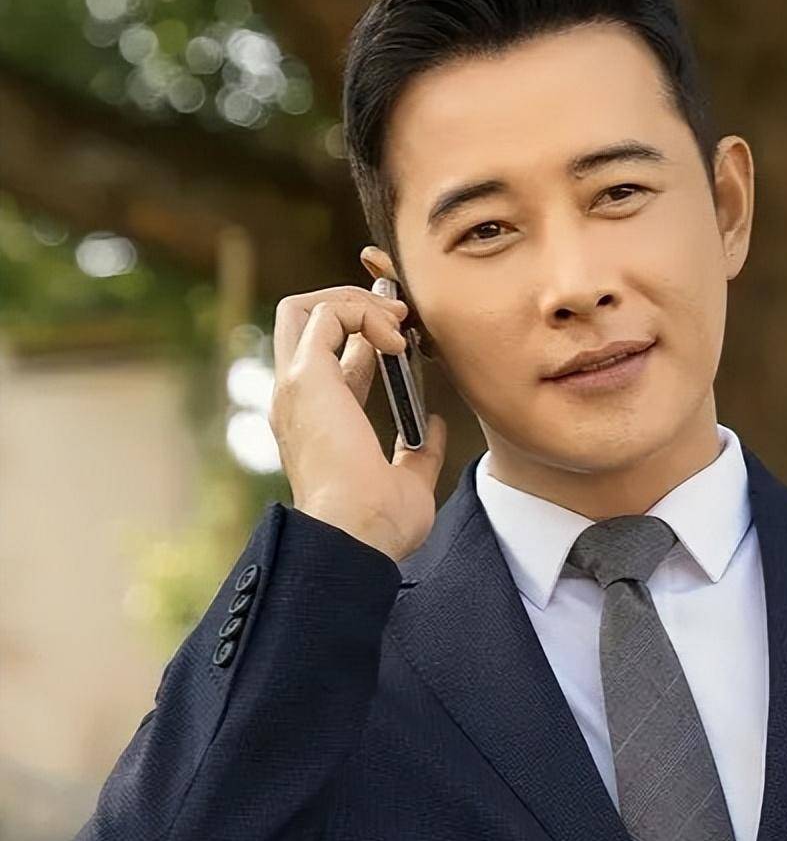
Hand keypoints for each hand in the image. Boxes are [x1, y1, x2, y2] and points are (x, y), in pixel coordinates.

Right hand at [269, 284, 447, 560]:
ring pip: (302, 308)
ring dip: (357, 302)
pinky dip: (364, 313)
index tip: (406, 339)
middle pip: (300, 322)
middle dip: (349, 302)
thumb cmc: (380, 527)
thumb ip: (420, 451)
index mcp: (318, 422)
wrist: (357, 538)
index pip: (331, 360)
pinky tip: (398, 342)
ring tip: (400, 323)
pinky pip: (326, 315)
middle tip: (398, 315)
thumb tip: (436, 425)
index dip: (366, 337)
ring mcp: (296, 387)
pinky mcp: (306, 377)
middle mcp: (298, 400)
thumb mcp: (410, 483)